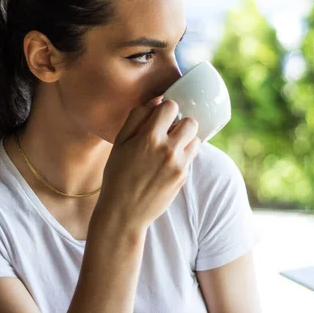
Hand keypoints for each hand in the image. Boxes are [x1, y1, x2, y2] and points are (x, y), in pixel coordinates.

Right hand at [94, 97, 200, 231]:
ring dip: (186, 139)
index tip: (161, 116)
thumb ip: (137, 117)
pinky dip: (183, 155)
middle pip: (191, 122)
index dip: (166, 108)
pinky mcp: (183, 177)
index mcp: (149, 138)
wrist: (124, 212)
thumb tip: (157, 100)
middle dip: (181, 122)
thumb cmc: (117, 175)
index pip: (171, 106)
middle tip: (169, 131)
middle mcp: (168, 150)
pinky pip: (190, 157)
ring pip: (195, 139)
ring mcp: (179, 165)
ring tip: (170, 146)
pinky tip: (167, 163)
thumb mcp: (119, 143)